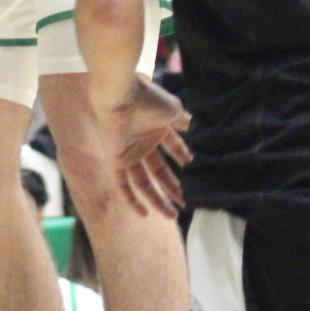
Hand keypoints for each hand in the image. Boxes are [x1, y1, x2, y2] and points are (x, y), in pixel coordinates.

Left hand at [97, 74, 191, 218]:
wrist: (121, 95)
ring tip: (173, 215)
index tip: (193, 170)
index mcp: (157, 128)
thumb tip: (192, 126)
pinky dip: (132, 200)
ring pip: (144, 182)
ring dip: (158, 199)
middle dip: (172, 187)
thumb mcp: (172, 108)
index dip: (182, 158)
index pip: (173, 148)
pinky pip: (123, 184)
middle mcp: (143, 142)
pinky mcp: (116, 160)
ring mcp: (130, 152)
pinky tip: (144, 214)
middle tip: (185, 203)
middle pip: (159, 171)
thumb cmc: (148, 99)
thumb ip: (182, 120)